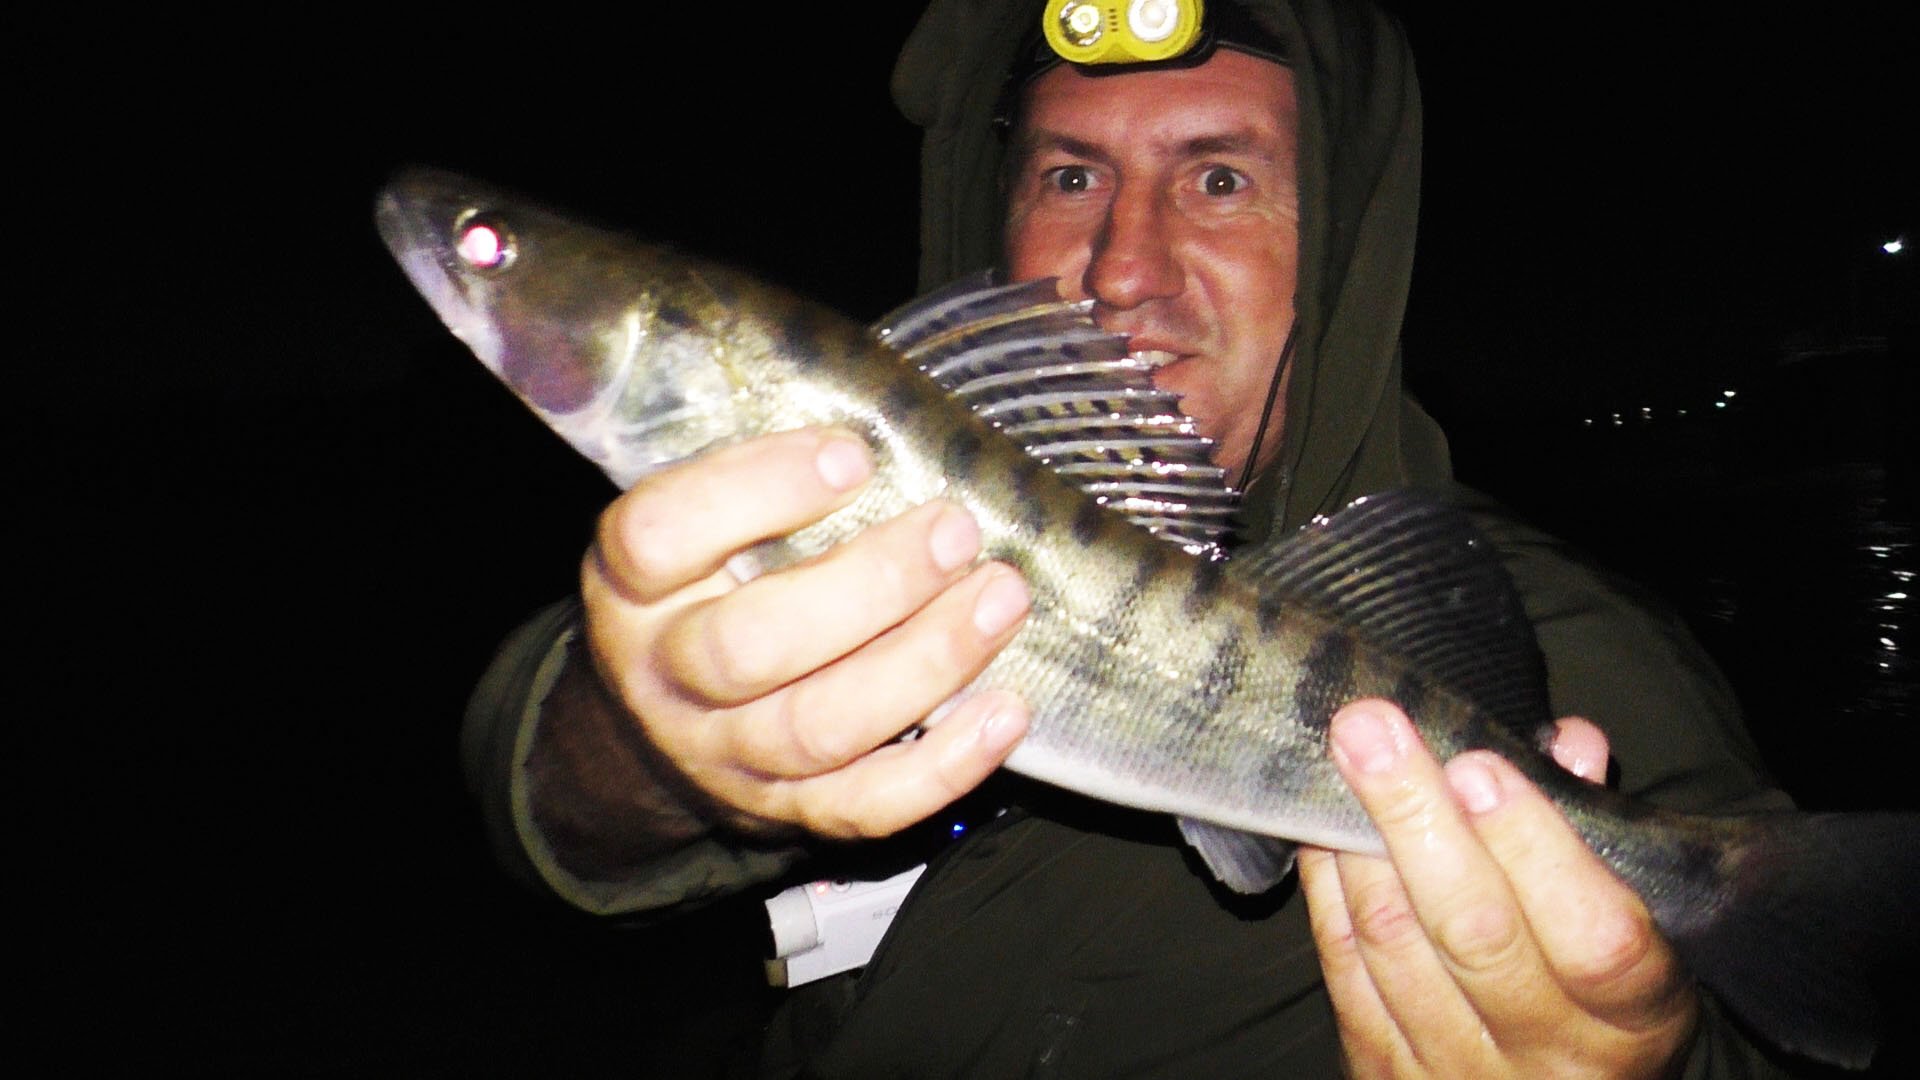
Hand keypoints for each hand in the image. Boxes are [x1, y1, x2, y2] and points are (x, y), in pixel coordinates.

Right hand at [577, 426, 1031, 838]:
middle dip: (871, 585)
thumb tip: (894, 408)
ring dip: (925, 661)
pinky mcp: (784, 811)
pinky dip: (945, 766)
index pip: (662, 534)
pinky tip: (1006, 709)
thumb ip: (762, 476)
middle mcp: (664, 673)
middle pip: (753, 645)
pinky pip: (864, 807)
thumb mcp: (699, 521)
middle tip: (956, 529)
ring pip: (819, 726)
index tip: (852, 454)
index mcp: (631, 582)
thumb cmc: (710, 585)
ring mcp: (722, 753)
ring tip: (1002, 597)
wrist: (660, 724)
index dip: (757, 490)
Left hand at [1298, 701, 1698, 1077]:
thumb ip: (1599, 831)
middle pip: (1472, 932)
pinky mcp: (1383, 1071)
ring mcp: (1458, 1069)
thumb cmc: (1595, 994)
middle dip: (1415, 817)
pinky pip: (1343, 967)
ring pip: (1393, 944)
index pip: (1594, 938)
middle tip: (1372, 731)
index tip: (1480, 765)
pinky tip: (1324, 825)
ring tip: (1345, 758)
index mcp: (1631, 1020)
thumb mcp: (1630, 926)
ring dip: (1361, 843)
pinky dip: (1328, 886)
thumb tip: (1568, 742)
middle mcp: (1545, 1055)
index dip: (1534, 847)